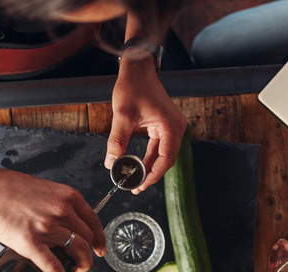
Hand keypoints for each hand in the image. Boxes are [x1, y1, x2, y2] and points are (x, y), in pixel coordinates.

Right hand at [0, 169, 105, 271]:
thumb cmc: (5, 187)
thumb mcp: (41, 188)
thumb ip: (55, 202)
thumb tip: (62, 219)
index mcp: (67, 196)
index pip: (93, 220)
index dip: (99, 238)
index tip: (99, 247)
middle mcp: (62, 211)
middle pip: (87, 237)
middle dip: (89, 253)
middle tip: (84, 260)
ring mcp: (47, 227)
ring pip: (78, 251)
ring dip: (82, 264)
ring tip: (78, 270)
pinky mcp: (31, 243)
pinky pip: (54, 266)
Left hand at [106, 51, 187, 192]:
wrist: (137, 68)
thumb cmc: (133, 86)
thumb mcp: (122, 116)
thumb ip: (117, 141)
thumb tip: (111, 163)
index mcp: (171, 126)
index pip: (166, 159)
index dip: (153, 175)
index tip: (140, 185)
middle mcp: (176, 127)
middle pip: (166, 159)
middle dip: (151, 174)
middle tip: (136, 186)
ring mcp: (172, 126)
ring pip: (163, 154)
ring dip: (150, 167)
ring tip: (136, 180)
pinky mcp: (164, 125)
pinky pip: (159, 146)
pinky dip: (149, 157)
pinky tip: (138, 166)